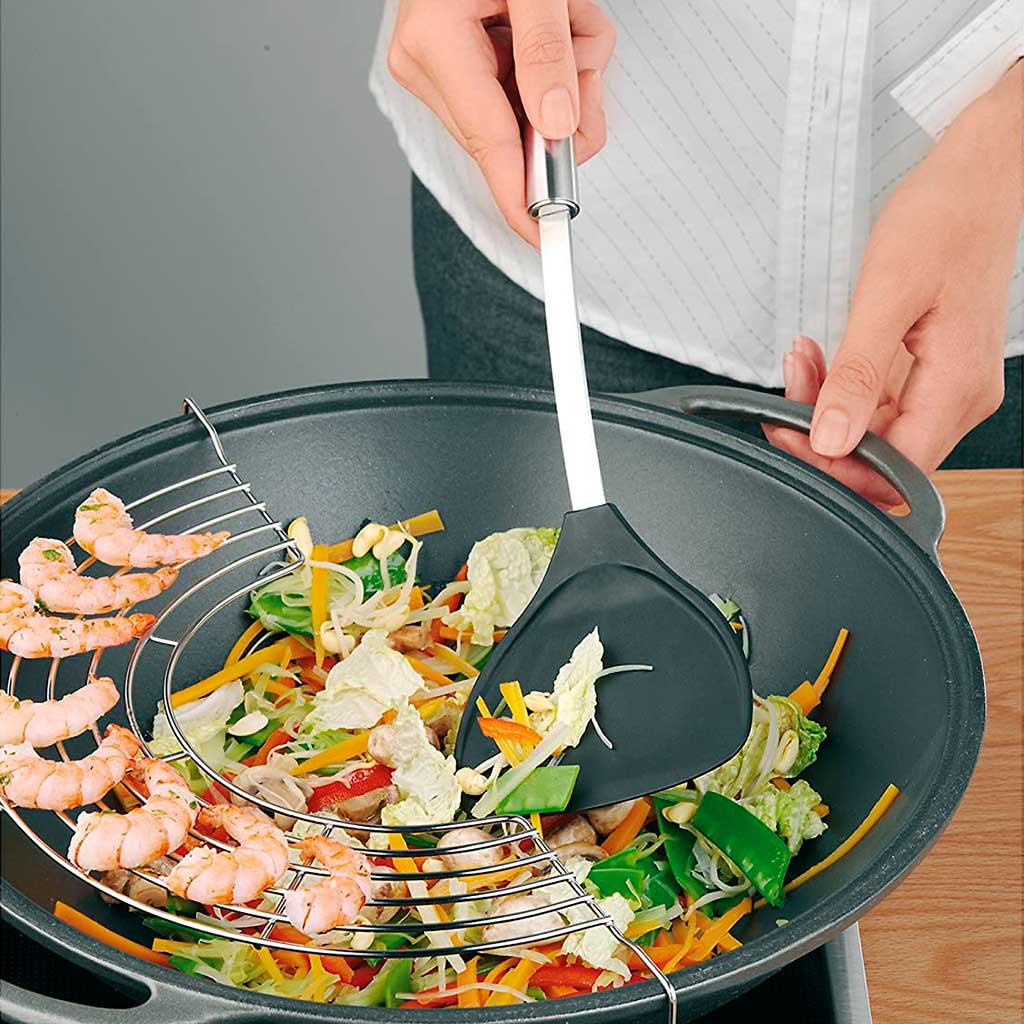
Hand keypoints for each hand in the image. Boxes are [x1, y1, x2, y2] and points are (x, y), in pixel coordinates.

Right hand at [387, 0, 614, 244]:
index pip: (488, 145)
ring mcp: (439, 66)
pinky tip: (549, 24)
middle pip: (512, 135)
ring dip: (564, 76)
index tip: (543, 238)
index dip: (521, 197)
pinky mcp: (457, 62)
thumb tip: (555, 127)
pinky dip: (550, 65)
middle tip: (585, 66)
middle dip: (564, 110)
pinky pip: (518, 92)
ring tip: (564, 19)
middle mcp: (428, 65)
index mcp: (435, 45)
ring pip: (523, 114)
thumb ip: (547, 50)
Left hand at [765, 61, 1022, 506]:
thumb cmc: (943, 220)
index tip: (792, 436)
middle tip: (783, 397)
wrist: (976, 176)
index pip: (896, 471)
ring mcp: (948, 385)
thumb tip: (832, 439)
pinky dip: (841, 389)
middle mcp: (959, 396)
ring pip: (876, 432)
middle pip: (883, 457)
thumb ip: (857, 376)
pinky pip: (880, 402)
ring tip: (800, 362)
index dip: (839, 469)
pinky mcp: (932, 370)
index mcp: (957, 386)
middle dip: (822, 435)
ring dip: (826, 408)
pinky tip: (818, 358)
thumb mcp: (885, 296)